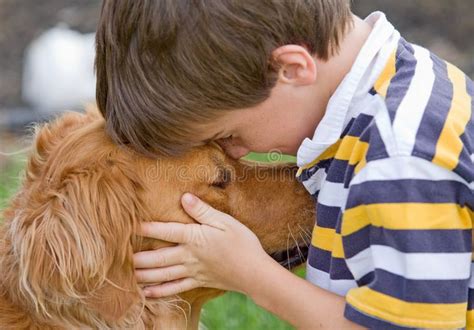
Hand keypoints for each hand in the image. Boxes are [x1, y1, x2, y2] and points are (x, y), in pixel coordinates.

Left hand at [134, 193, 271, 297]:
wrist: (254, 272)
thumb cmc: (242, 243)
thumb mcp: (225, 221)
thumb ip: (203, 211)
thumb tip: (184, 197)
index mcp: (194, 237)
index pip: (165, 231)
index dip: (146, 227)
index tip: (129, 224)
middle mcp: (189, 256)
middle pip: (158, 257)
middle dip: (138, 257)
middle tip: (119, 257)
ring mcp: (192, 271)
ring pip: (162, 274)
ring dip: (144, 275)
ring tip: (127, 275)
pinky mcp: (198, 282)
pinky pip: (175, 288)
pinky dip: (159, 292)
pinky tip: (147, 293)